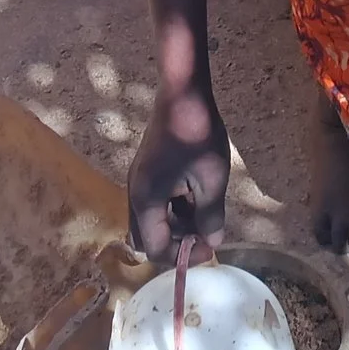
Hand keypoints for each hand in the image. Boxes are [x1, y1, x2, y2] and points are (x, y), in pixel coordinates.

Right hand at [128, 82, 229, 257]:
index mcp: (146, 200)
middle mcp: (135, 194)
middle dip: (175, 243)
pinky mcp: (145, 172)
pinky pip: (154, 204)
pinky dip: (172, 209)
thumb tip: (213, 243)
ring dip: (175, 225)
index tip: (209, 247)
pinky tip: (195, 194)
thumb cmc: (197, 135)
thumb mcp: (212, 180)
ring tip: (204, 212)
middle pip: (147, 239)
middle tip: (204, 232)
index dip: (182, 256)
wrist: (182, 93)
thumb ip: (210, 217)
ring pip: (151, 222)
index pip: (155, 249)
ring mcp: (138, 182)